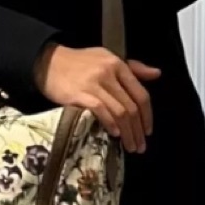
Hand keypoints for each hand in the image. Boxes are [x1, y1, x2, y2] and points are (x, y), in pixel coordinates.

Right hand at [35, 44, 160, 152]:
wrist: (48, 63)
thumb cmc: (78, 63)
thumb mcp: (107, 58)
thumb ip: (132, 68)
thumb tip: (157, 74)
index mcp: (118, 65)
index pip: (141, 93)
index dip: (148, 115)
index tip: (148, 131)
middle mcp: (109, 73)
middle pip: (131, 106)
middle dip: (138, 130)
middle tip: (140, 146)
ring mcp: (94, 84)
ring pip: (119, 112)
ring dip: (127, 132)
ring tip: (129, 146)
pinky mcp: (79, 94)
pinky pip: (101, 110)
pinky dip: (110, 124)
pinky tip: (115, 134)